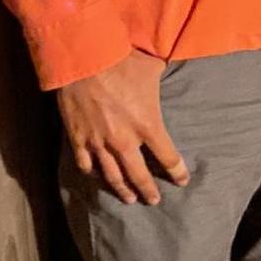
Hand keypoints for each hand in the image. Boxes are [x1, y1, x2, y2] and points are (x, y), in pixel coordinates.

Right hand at [57, 49, 189, 204]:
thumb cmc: (124, 62)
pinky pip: (86, 164)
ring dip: (122, 189)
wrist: (86, 60)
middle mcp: (125, 140)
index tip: (182, 180)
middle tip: (154, 200)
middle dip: (149, 190)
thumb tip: (169, 68)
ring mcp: (99, 142)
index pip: (168, 157)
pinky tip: (98, 177)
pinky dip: (93, 174)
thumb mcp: (153, 69)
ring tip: (129, 198)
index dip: (177, 172)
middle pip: (139, 175)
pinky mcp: (78, 139)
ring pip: (112, 176)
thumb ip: (162, 77)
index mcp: (148, 125)